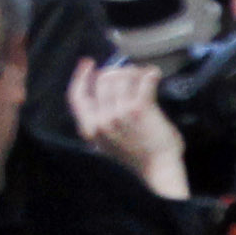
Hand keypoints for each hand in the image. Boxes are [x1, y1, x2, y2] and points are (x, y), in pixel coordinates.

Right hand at [67, 58, 188, 198]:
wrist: (159, 171)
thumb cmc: (138, 157)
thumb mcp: (106, 142)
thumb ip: (100, 120)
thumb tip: (105, 89)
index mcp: (90, 129)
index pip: (76, 95)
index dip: (81, 76)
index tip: (88, 63)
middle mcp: (101, 120)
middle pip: (102, 80)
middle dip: (116, 71)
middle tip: (130, 73)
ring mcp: (119, 113)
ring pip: (121, 77)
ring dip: (134, 72)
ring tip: (144, 76)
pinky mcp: (139, 108)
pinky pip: (142, 81)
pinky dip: (150, 74)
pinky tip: (154, 74)